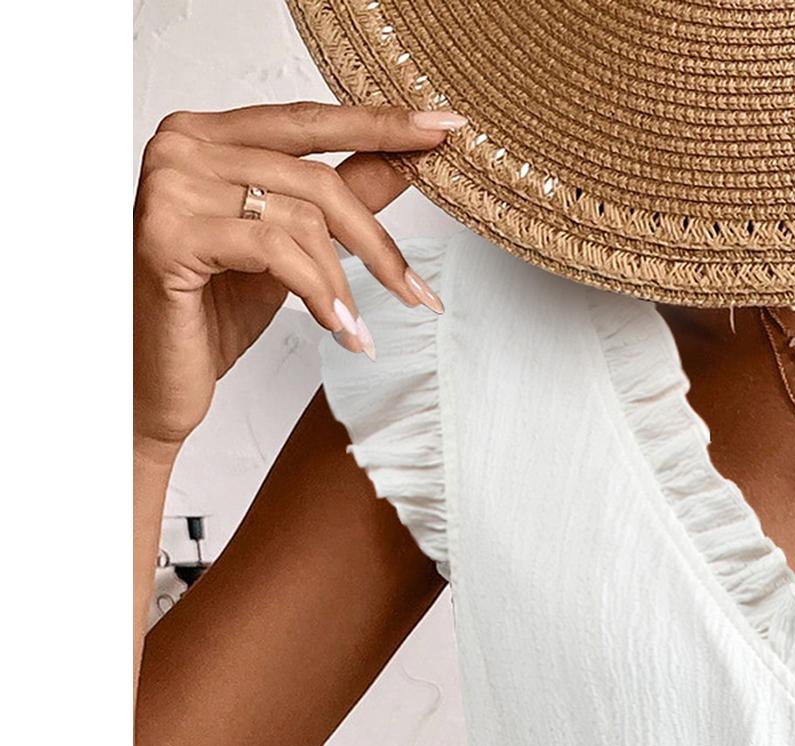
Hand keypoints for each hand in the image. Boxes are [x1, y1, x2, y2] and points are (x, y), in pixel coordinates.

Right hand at [134, 101, 463, 450]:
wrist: (159, 382)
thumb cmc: (214, 314)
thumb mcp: (291, 250)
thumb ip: (339, 199)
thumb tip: (405, 160)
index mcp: (206, 135)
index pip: (306, 121)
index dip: (377, 124)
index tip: (441, 130)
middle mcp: (180, 145)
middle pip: (313, 177)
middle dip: (374, 243)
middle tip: (416, 293)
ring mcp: (168, 184)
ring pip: (299, 217)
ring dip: (343, 283)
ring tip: (356, 329)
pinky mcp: (168, 233)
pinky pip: (272, 251)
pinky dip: (316, 292)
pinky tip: (335, 328)